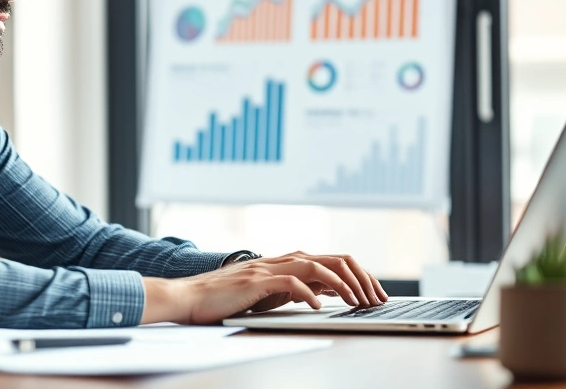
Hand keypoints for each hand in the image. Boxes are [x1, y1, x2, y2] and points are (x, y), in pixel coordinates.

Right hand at [141, 251, 387, 324]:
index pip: (333, 260)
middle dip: (360, 278)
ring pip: (316, 266)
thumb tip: (324, 293)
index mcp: (286, 262)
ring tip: (356, 302)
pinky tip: (318, 307)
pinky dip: (308, 294)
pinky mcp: (256, 281)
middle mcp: (281, 259)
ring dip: (341, 284)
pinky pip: (290, 282)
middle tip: (375, 299)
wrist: (190, 297)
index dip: (358, 275)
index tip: (374, 294)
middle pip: (332, 258)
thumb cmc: (227, 299)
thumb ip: (294, 288)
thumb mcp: (269, 293)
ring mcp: (269, 268)